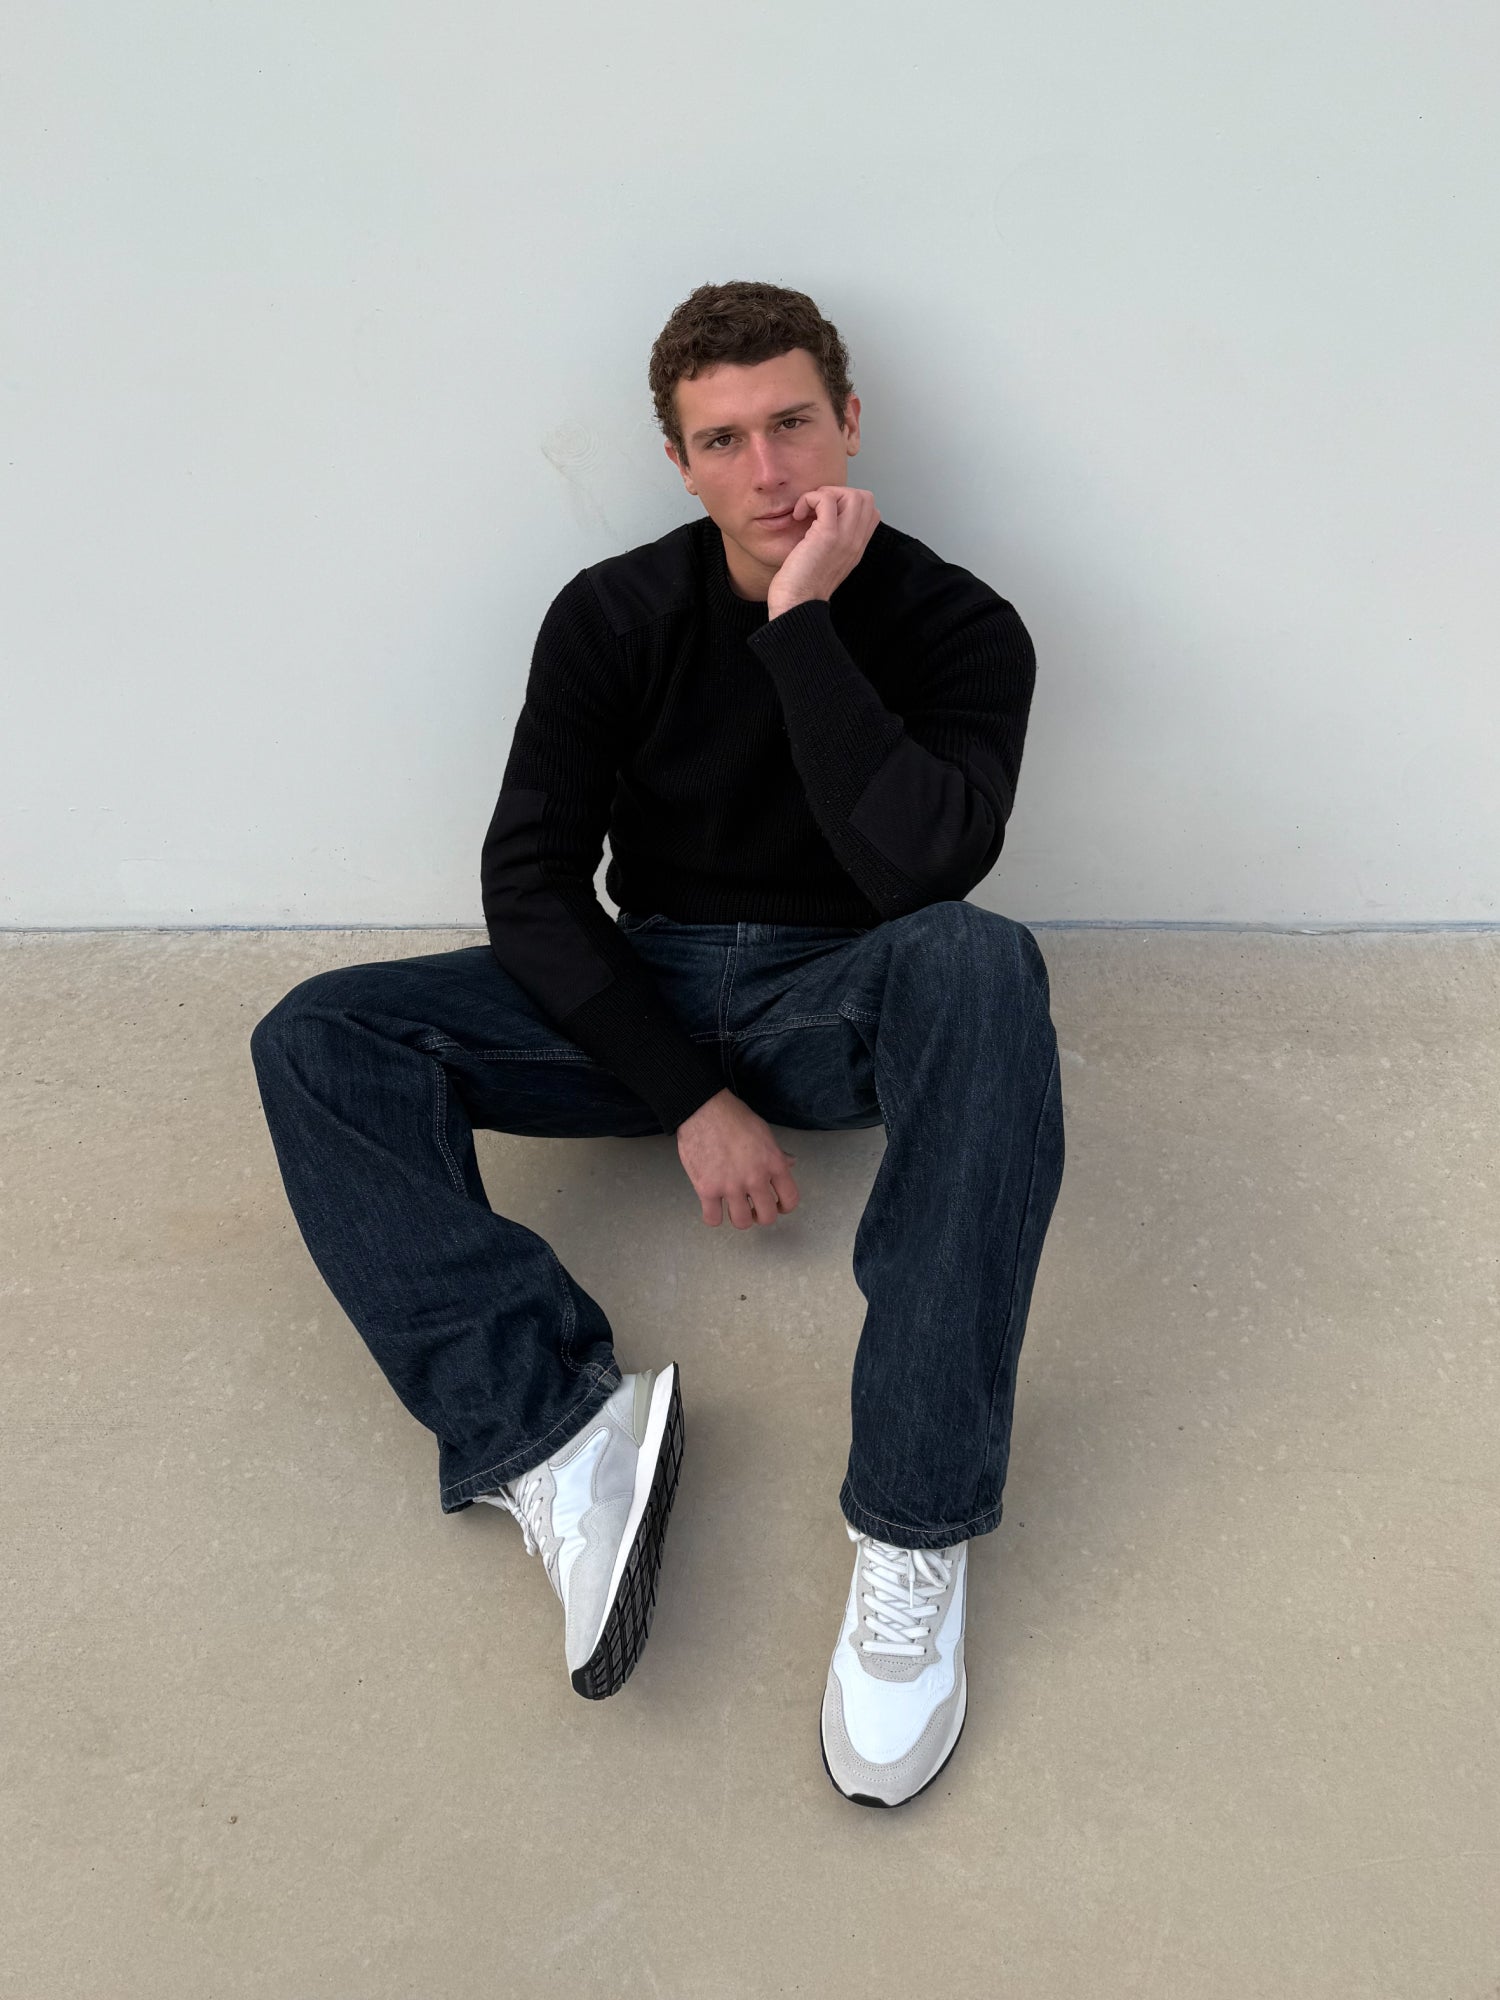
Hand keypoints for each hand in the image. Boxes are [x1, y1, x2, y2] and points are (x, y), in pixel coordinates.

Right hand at [676, 1087, 799, 1227]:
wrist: (702, 1109)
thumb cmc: (733, 1116)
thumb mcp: (764, 1132)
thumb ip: (777, 1153)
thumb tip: (791, 1163)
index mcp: (773, 1163)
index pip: (790, 1199)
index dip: (785, 1207)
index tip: (777, 1206)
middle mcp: (755, 1178)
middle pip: (767, 1217)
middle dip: (761, 1216)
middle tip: (753, 1209)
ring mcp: (730, 1186)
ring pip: (741, 1222)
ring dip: (739, 1218)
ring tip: (734, 1208)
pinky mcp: (706, 1189)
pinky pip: (713, 1219)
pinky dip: (714, 1217)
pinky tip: (713, 1207)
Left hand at [765, 486, 880, 616]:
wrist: (796, 605)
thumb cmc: (801, 587)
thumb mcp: (824, 560)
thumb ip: (831, 541)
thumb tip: (817, 518)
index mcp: (857, 547)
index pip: (871, 511)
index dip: (847, 503)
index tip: (824, 515)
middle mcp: (856, 542)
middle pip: (865, 497)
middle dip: (838, 493)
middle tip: (816, 509)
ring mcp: (845, 538)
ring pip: (852, 494)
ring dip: (825, 494)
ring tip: (808, 511)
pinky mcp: (827, 535)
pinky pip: (826, 499)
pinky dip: (809, 499)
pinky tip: (798, 515)